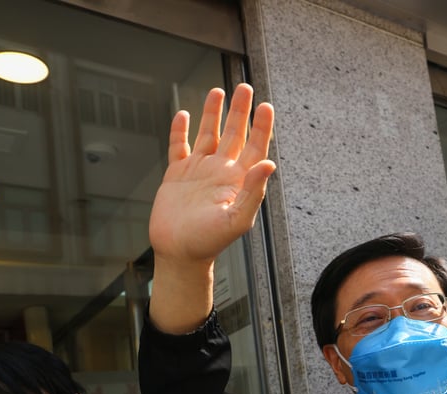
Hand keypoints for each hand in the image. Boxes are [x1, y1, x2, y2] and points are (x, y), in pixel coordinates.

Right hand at [149, 84, 274, 268]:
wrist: (178, 253)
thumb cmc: (209, 241)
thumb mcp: (237, 218)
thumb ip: (253, 191)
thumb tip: (268, 164)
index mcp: (239, 181)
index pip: (255, 147)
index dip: (261, 127)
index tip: (265, 106)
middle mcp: (221, 172)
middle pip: (234, 134)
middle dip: (240, 111)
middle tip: (245, 88)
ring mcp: (199, 171)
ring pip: (208, 134)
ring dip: (213, 113)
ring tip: (218, 91)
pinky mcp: (177, 174)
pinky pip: (180, 147)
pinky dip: (180, 130)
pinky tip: (183, 114)